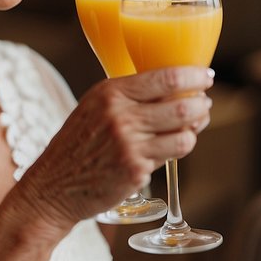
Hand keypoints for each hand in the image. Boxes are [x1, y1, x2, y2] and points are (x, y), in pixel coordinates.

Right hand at [20, 66, 213, 228]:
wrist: (54, 185)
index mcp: (111, 92)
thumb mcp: (95, 106)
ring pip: (185, 134)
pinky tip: (171, 147)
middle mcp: (121, 116)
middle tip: (204, 104)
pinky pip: (173, 156)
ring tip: (192, 126)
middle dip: (201, 104)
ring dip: (195, 129)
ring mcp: (129, 145)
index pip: (166, 77)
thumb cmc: (79, 143)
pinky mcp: (136, 170)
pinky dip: (177, 150)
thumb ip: (129, 95)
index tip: (205, 76)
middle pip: (182, 105)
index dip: (194, 75)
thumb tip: (176, 85)